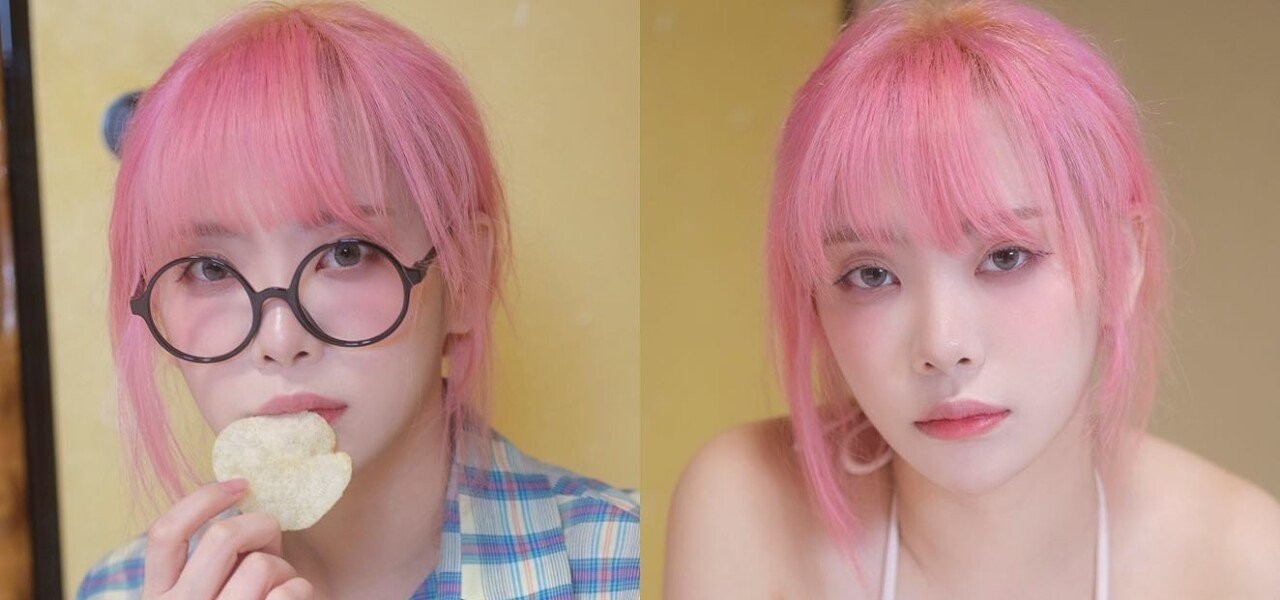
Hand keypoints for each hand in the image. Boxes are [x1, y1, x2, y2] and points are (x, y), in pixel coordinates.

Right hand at [141, 479, 313, 598]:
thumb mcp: (204, 592)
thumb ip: (215, 559)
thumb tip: (246, 502)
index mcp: (156, 597)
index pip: (164, 534)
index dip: (203, 499)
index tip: (240, 485)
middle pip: (223, 537)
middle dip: (260, 524)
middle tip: (272, 534)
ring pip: (262, 564)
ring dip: (283, 566)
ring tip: (280, 584)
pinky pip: (290, 590)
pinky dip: (300, 588)